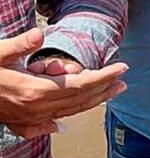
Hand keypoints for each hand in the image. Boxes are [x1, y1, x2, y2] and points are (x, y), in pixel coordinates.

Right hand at [0, 29, 127, 138]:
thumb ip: (20, 45)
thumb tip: (39, 33)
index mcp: (34, 90)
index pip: (81, 85)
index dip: (104, 76)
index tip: (123, 67)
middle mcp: (35, 108)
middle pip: (79, 101)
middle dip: (104, 90)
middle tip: (123, 81)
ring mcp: (27, 118)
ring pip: (68, 111)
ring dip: (91, 102)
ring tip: (109, 92)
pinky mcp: (18, 122)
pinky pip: (46, 124)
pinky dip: (60, 120)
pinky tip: (62, 124)